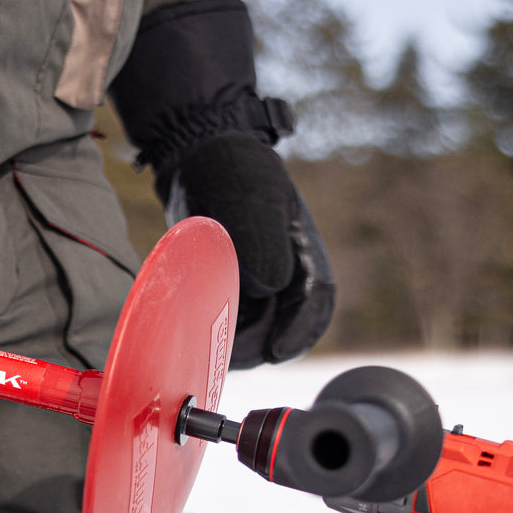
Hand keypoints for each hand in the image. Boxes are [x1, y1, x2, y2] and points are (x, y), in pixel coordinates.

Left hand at [164, 134, 334, 368]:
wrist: (198, 156)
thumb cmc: (231, 170)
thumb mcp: (251, 199)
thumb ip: (263, 242)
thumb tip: (268, 288)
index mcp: (304, 251)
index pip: (315, 300)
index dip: (299, 330)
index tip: (277, 352)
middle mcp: (287, 271)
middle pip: (284, 323)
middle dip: (260, 345)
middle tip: (229, 356)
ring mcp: (259, 280)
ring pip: (257, 327)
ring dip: (237, 343)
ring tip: (206, 348)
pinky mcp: (231, 285)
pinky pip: (231, 318)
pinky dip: (219, 330)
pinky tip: (196, 334)